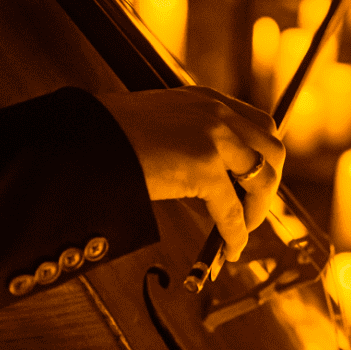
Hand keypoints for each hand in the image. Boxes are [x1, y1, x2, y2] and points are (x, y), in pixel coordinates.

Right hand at [97, 86, 284, 261]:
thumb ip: (186, 138)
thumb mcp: (157, 126)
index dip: (264, 158)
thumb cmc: (106, 138)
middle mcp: (215, 111)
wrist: (78, 141)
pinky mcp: (201, 166)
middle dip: (269, 185)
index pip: (259, 125)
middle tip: (252, 211)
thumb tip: (205, 175)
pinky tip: (229, 249)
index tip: (254, 183)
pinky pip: (232, 210)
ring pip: (262, 177)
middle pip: (272, 149)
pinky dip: (235, 234)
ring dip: (258, 209)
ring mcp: (212, 136)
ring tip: (240, 230)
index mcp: (205, 100)